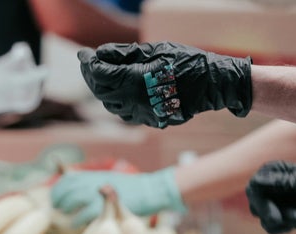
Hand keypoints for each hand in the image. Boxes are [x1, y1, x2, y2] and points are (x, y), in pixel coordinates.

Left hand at [50, 168, 186, 226]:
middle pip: (66, 189)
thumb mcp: (110, 182)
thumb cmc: (130, 191)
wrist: (150, 191)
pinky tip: (76, 225)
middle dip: (59, 200)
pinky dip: (77, 220)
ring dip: (66, 208)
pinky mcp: (106, 207)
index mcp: (94, 176)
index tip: (56, 200)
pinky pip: (84, 214)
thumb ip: (95, 185)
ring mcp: (100, 193)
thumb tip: (76, 183)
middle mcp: (94, 182)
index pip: (66, 179)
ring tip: (66, 216)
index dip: (58, 190)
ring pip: (72, 199)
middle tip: (57, 209)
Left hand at [77, 42, 251, 128]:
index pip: (100, 74)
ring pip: (111, 105)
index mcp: (135, 82)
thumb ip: (123, 53)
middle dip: (91, 76)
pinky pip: (126, 113)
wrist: (213, 84)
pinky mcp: (153, 120)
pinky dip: (117, 101)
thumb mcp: (154, 50)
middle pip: (101, 92)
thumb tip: (100, 54)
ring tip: (101, 75)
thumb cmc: (187, 61)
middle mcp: (136, 102)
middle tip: (88, 62)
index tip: (83, 53)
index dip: (88, 63)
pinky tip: (118, 90)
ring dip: (102, 90)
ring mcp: (145, 115)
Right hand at [247, 162, 295, 233]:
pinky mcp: (282, 213)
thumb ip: (284, 183)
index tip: (276, 218)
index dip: (262, 205)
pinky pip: (272, 226)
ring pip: (264, 219)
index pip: (255, 188)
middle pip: (256, 205)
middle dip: (273, 217)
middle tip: (295, 219)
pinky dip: (284, 228)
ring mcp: (276, 199)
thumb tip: (258, 182)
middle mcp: (272, 184)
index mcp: (275, 171)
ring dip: (282, 224)